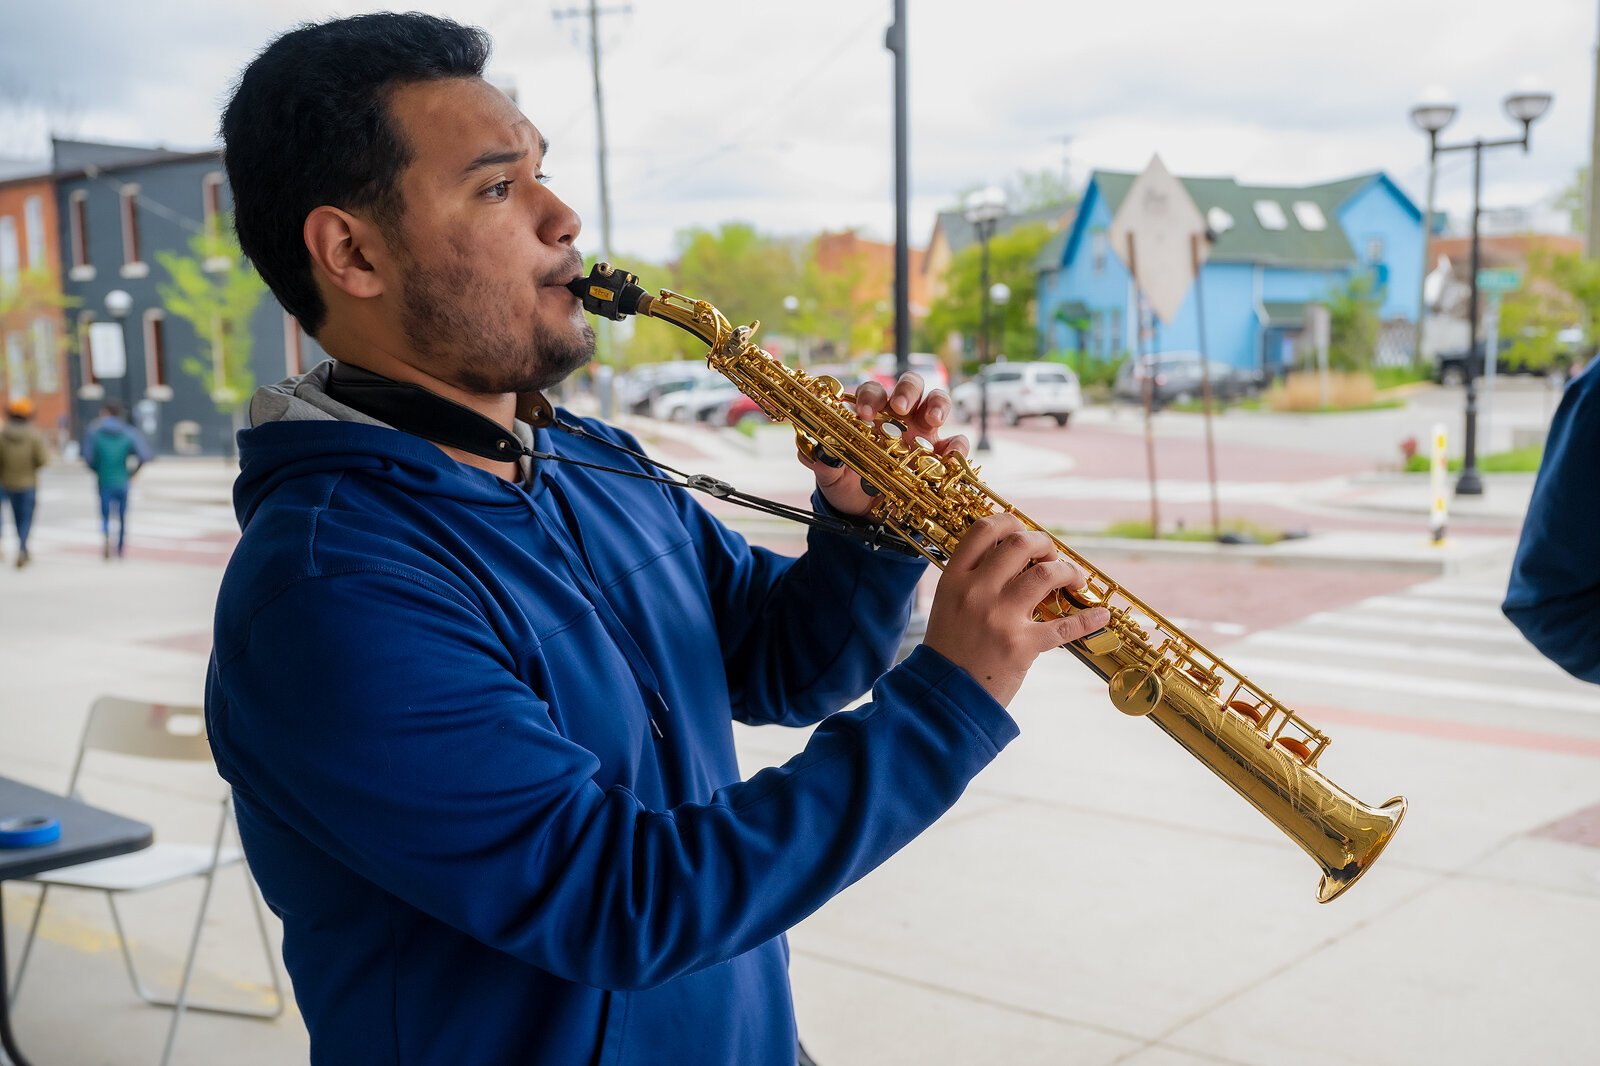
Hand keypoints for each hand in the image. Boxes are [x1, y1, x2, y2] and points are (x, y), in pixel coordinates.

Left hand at [800, 372, 969, 515]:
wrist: (865, 515)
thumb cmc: (847, 485)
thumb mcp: (831, 477)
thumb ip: (823, 462)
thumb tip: (810, 451)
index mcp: (872, 414)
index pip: (872, 391)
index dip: (869, 397)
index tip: (863, 414)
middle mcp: (900, 417)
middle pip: (910, 385)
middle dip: (906, 391)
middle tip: (900, 408)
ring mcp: (923, 433)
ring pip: (937, 401)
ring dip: (937, 404)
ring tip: (932, 420)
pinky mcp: (940, 456)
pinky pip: (955, 443)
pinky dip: (957, 446)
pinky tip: (951, 457)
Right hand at [922, 514, 1110, 706]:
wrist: (945, 696)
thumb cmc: (950, 650)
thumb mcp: (948, 605)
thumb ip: (972, 580)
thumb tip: (1011, 556)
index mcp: (955, 579)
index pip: (983, 530)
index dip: (1009, 521)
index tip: (1024, 529)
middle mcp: (976, 592)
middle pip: (1020, 543)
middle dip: (1045, 544)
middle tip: (1052, 556)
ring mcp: (1000, 618)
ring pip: (1046, 573)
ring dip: (1069, 572)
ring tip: (1075, 580)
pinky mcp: (1021, 646)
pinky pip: (1065, 626)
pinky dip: (1088, 619)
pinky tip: (1100, 615)